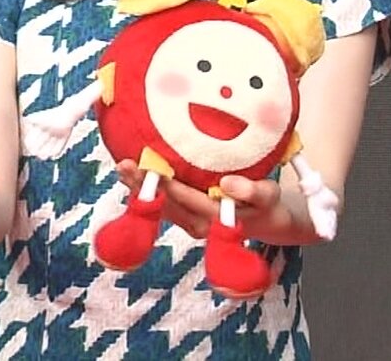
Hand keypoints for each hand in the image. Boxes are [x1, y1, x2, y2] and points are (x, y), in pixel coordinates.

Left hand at [115, 161, 292, 241]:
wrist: (265, 222)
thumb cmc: (265, 205)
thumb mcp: (268, 196)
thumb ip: (252, 191)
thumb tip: (228, 184)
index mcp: (215, 218)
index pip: (186, 199)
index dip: (166, 184)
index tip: (150, 168)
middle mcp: (197, 224)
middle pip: (165, 204)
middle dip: (143, 185)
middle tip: (125, 165)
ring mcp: (188, 223)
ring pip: (159, 206)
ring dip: (138, 188)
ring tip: (121, 167)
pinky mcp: (184, 218)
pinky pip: (160, 206)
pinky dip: (144, 191)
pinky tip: (131, 175)